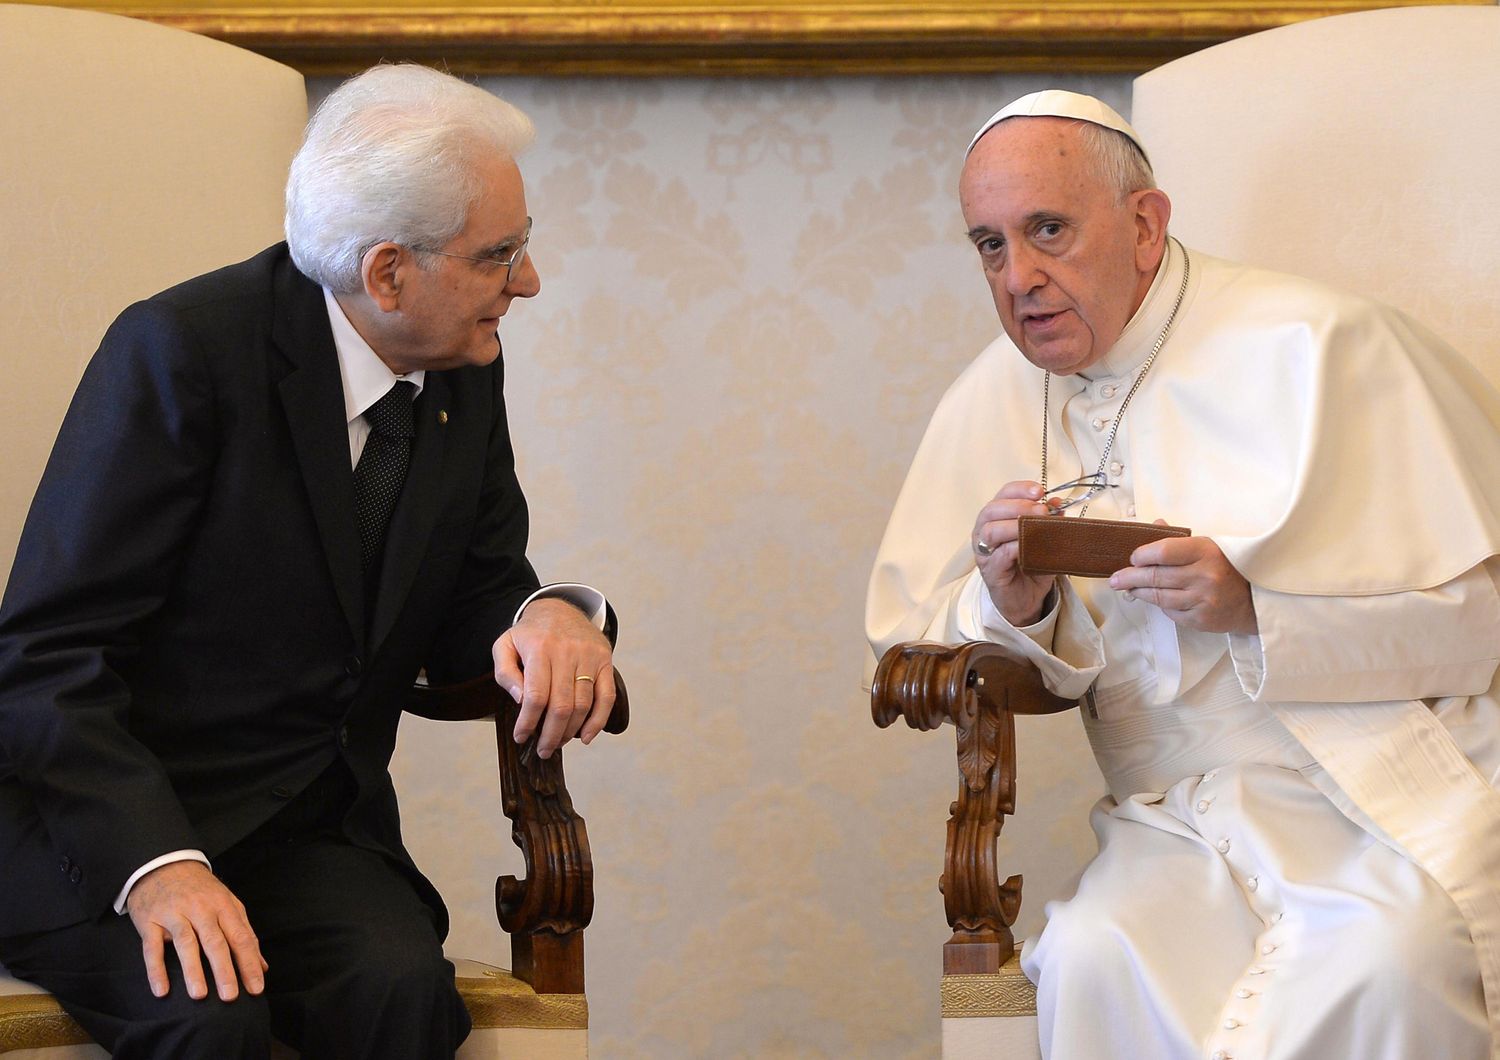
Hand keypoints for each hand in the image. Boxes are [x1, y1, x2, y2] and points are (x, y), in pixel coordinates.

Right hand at [125, 860, 265, 1001]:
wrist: (163, 863)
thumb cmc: (201, 889)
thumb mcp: (227, 904)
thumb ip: (244, 933)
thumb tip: (262, 966)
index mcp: (224, 905)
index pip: (241, 937)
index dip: (249, 963)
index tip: (256, 988)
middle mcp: (200, 909)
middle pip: (215, 941)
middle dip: (225, 970)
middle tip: (231, 996)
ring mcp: (174, 914)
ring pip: (186, 943)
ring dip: (193, 970)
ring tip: (200, 995)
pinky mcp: (150, 921)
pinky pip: (152, 948)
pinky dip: (156, 969)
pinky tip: (162, 990)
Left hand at [492, 598, 614, 757]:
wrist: (560, 609)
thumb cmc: (529, 634)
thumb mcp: (505, 645)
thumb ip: (505, 672)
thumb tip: (519, 699)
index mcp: (539, 648)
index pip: (536, 695)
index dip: (528, 722)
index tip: (521, 737)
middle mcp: (566, 652)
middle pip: (561, 705)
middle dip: (550, 735)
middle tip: (542, 750)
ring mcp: (589, 656)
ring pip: (582, 704)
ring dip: (570, 731)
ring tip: (557, 742)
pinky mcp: (605, 661)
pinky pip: (606, 696)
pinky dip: (598, 721)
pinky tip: (586, 737)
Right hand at [973, 481, 1058, 626]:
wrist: (1025, 600)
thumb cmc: (1030, 567)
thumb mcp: (1044, 540)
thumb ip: (1049, 522)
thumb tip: (1059, 504)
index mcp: (996, 519)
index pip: (1002, 495)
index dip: (1019, 489)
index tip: (1040, 491)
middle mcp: (984, 532)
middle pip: (992, 509)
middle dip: (1019, 505)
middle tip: (1041, 510)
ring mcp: (984, 552)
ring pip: (990, 530)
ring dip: (1015, 525)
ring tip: (1036, 526)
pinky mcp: (990, 570)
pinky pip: (999, 554)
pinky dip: (1016, 546)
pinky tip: (1030, 546)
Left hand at [1109, 529, 1257, 633]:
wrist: (1254, 600)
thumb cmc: (1226, 567)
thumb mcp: (1207, 545)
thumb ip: (1177, 539)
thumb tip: (1153, 525)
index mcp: (1205, 551)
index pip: (1163, 551)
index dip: (1142, 555)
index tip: (1132, 558)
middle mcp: (1204, 575)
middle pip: (1155, 576)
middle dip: (1129, 578)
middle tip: (1115, 579)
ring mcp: (1203, 599)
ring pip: (1158, 596)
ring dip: (1139, 592)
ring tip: (1128, 589)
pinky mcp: (1201, 619)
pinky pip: (1171, 611)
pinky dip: (1161, 605)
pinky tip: (1155, 599)